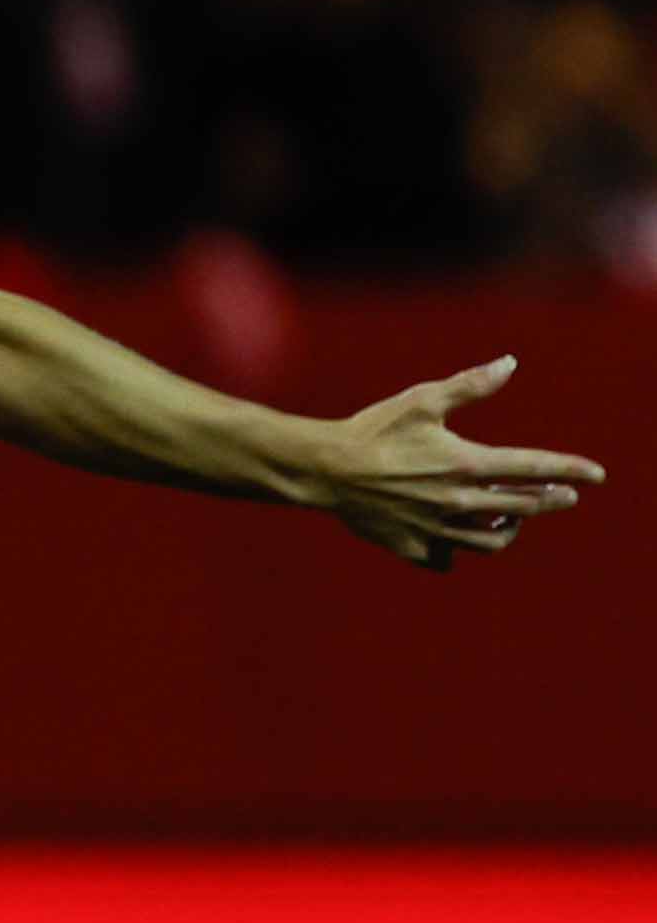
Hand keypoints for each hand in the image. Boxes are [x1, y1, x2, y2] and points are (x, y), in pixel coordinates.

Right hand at [300, 358, 600, 568]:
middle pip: (523, 507)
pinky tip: (457, 539)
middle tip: (565, 495)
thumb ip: (470, 385)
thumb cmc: (373, 429)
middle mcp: (459, 501)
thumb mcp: (422, 401)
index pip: (534, 468)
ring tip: (512, 518)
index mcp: (467, 463)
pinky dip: (457, 551)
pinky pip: (447, 558)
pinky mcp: (413, 545)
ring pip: (492, 542)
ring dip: (510, 529)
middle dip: (552, 500)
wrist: (324, 469)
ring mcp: (437, 527)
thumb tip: (510, 363)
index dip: (571, 469)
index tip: (598, 475)